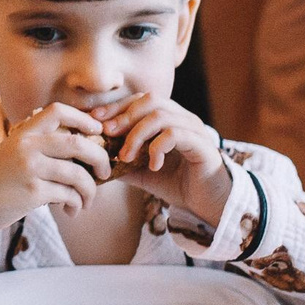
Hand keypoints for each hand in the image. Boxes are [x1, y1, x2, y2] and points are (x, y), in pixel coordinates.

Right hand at [0, 101, 108, 255]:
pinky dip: (77, 204)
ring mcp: (29, 169)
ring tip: (88, 202)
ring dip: (90, 190)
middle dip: (100, 158)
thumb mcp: (12, 152)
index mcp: (23, 132)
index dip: (84, 118)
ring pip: (77, 174)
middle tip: (104, 172)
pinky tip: (72, 210)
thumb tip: (80, 149)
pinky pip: (68, 195)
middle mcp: (27, 146)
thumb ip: (38, 146)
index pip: (58, 111)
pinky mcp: (31, 193)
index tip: (97, 132)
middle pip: (78, 143)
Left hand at [101, 92, 232, 224]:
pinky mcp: (202, 145)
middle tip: (108, 134)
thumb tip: (97, 159)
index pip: (141, 100)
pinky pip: (175, 134)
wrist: (209, 204)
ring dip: (137, 135)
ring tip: (126, 156)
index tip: (95, 119)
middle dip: (124, 115)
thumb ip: (125, 163)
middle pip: (150, 100)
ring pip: (160, 116)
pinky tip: (153, 166)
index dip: (117, 106)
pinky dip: (157, 148)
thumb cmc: (179, 185)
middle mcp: (184, 118)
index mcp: (170, 119)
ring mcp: (195, 130)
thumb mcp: (144, 173)